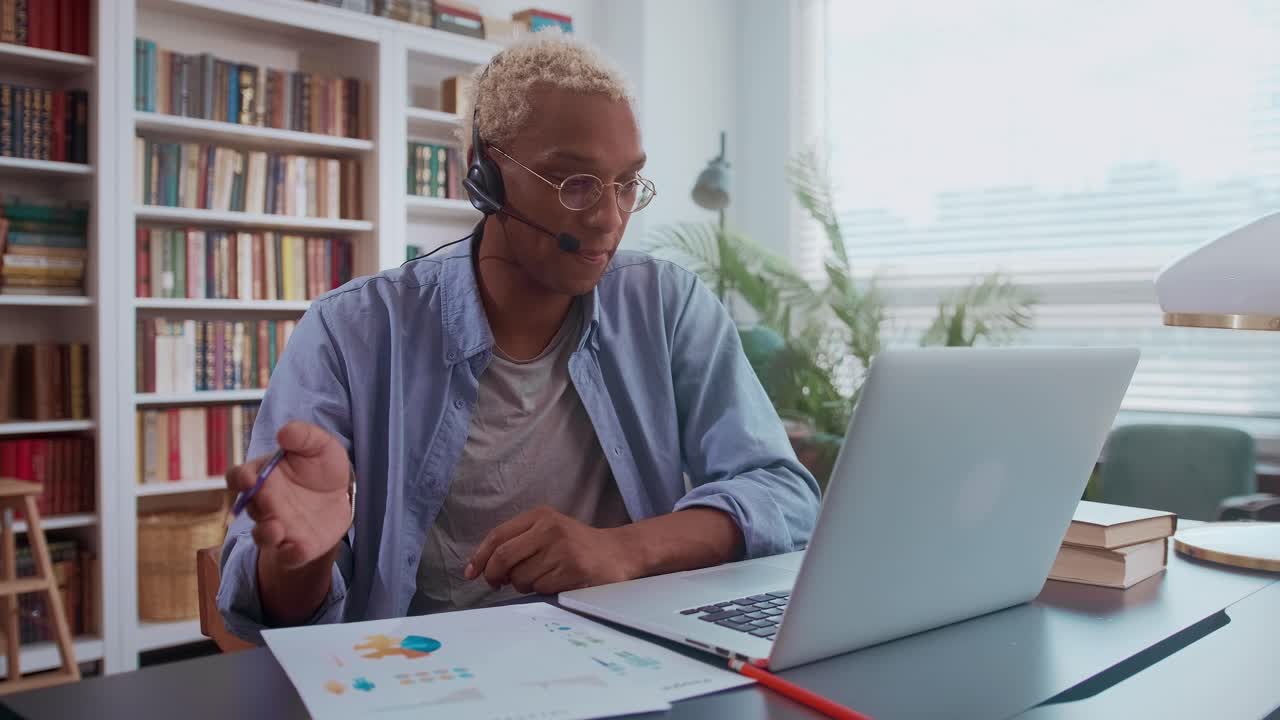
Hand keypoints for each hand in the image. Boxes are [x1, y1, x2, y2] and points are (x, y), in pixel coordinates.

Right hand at [226, 421, 351, 569]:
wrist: (342, 495)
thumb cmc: (322, 467)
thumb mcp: (320, 445)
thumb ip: (303, 435)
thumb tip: (284, 433)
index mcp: (263, 477)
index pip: (238, 477)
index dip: (238, 478)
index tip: (248, 478)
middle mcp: (265, 504)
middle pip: (249, 507)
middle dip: (254, 505)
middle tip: (265, 500)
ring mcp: (280, 527)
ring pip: (262, 536)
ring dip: (265, 534)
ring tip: (276, 527)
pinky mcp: (297, 546)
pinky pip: (288, 556)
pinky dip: (290, 555)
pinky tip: (299, 548)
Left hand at [464, 506, 637, 593]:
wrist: (617, 553)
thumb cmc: (575, 545)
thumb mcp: (547, 532)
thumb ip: (517, 543)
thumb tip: (483, 568)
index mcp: (540, 515)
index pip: (498, 535)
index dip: (480, 557)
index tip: (471, 573)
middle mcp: (549, 528)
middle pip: (504, 557)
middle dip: (495, 575)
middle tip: (497, 583)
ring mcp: (562, 549)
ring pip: (521, 577)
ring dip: (524, 585)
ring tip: (542, 577)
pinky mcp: (573, 569)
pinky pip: (541, 588)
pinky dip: (543, 590)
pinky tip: (557, 581)